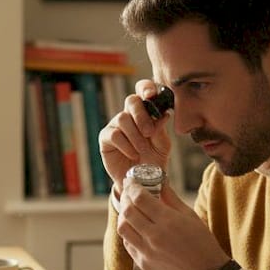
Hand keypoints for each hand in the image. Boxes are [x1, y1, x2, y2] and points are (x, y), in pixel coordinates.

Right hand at [99, 79, 172, 195]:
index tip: (151, 95)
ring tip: (142, 149)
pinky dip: (126, 145)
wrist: (142, 181)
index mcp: (146, 111)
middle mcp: (130, 114)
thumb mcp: (163, 145)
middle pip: (131, 100)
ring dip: (135, 135)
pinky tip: (133, 154)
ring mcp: (116, 125)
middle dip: (141, 115)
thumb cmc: (153, 160)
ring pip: (123, 118)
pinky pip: (114, 134)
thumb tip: (163, 114)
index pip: (144, 90)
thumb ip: (161, 129)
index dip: (146, 88)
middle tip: (149, 132)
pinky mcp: (106, 138)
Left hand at [116, 183, 228, 269]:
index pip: (140, 198)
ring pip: (123, 228)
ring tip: (130, 210)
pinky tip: (135, 228)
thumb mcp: (190, 216)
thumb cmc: (202, 243)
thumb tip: (160, 182)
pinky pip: (128, 244)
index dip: (133, 186)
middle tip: (128, 192)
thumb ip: (171, 198)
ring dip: (124, 216)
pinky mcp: (144, 264)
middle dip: (126, 198)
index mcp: (168, 221)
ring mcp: (147, 252)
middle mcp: (154, 236)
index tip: (131, 181)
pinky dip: (128, 233)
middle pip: (128, 211)